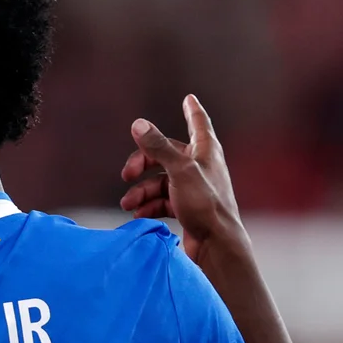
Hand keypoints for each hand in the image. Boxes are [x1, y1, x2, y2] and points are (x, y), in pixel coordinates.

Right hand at [120, 95, 246, 262]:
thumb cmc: (205, 204)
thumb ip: (158, 147)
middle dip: (143, 163)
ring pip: (160, 181)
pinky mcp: (186, 209)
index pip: (198, 123)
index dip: (192, 110)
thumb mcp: (179, 170)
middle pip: (166, 155)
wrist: (216, 244)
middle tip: (126, 174)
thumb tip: (138, 124)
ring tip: (128, 204)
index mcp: (205, 151)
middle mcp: (200, 167)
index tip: (189, 98)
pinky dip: (149, 206)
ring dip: (141, 191)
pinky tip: (139, 214)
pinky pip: (162, 201)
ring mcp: (193, 189)